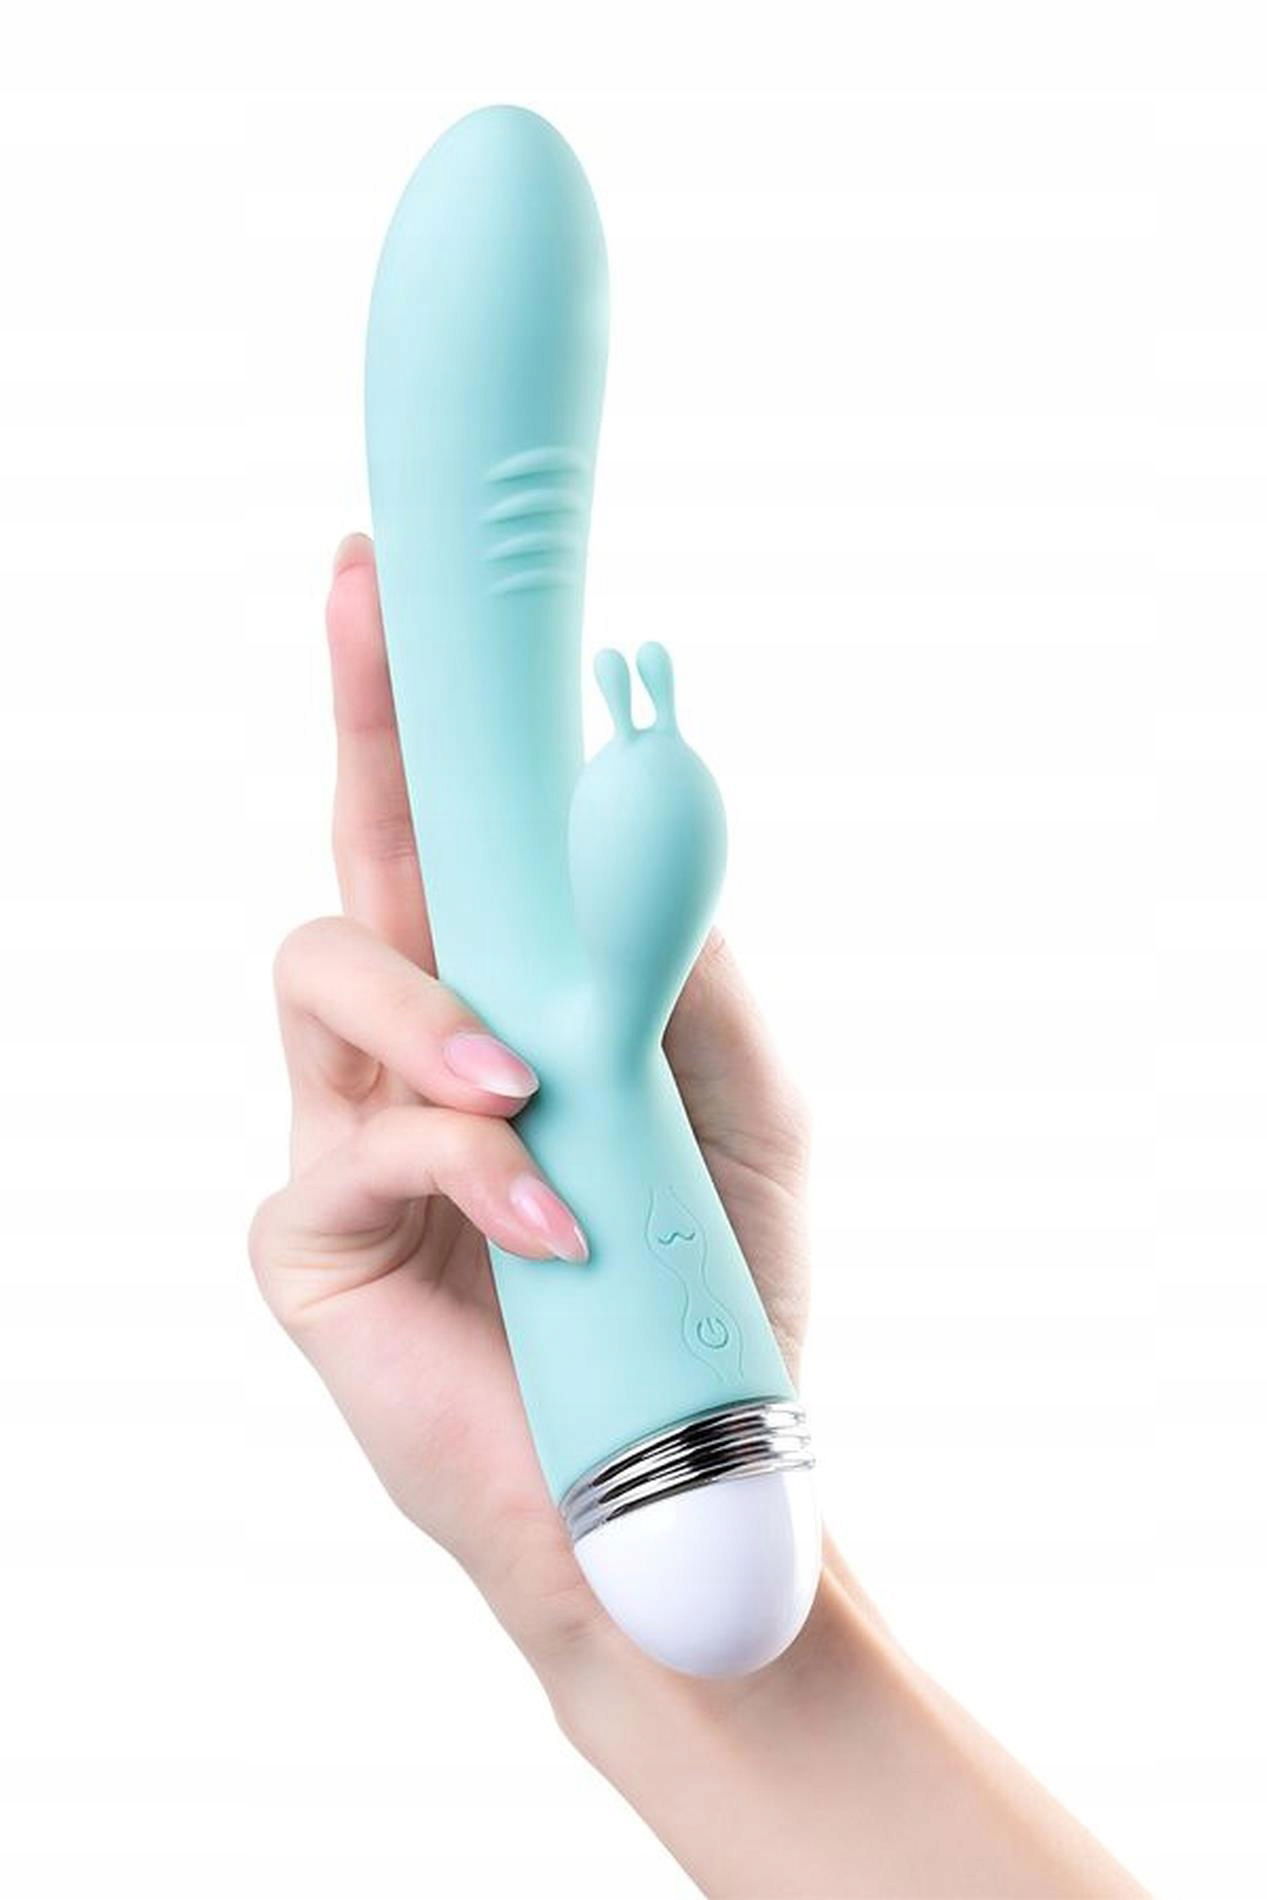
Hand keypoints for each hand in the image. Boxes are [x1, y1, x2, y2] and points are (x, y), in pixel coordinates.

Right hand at [249, 533, 811, 1673]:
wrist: (686, 1457)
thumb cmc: (714, 1273)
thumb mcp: (738, 1091)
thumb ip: (680, 960)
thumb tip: (638, 802)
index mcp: (505, 995)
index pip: (450, 833)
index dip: (420, 713)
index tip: (395, 582)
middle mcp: (410, 1042)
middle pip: (358, 847)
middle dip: (362, 716)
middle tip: (361, 594)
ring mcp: (346, 1133)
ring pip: (321, 967)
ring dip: (428, 1004)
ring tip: (525, 1082)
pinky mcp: (311, 1239)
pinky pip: (362, 1147)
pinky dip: (467, 1167)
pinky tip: (547, 1226)